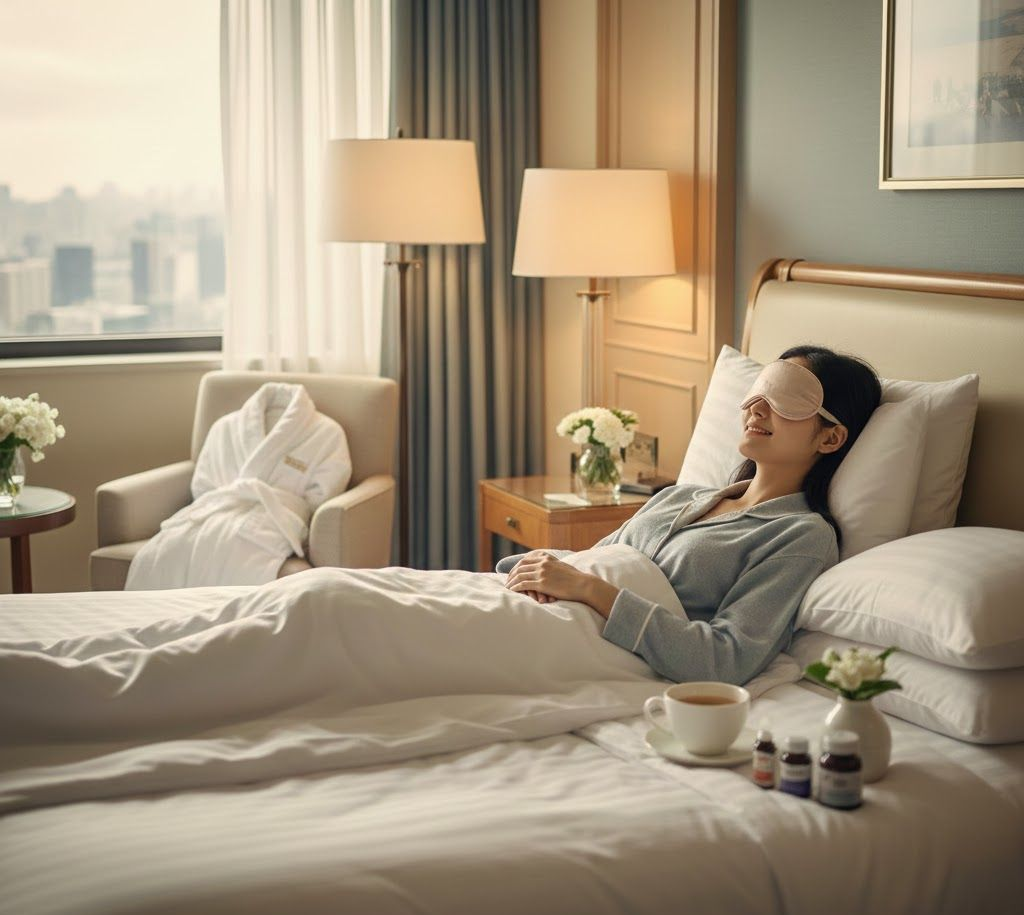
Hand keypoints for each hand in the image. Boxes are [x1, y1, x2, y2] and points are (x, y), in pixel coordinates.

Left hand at [504, 552, 619, 616]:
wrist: (583, 584)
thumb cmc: (576, 579)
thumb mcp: (563, 567)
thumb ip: (553, 566)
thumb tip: (550, 569)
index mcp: (547, 559)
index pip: (526, 560)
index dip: (517, 567)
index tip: (513, 573)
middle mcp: (543, 564)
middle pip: (520, 566)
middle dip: (512, 574)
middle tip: (507, 581)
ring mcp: (542, 573)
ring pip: (520, 575)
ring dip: (511, 581)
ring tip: (507, 587)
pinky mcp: (542, 583)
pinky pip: (523, 584)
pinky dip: (515, 587)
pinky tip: (512, 591)